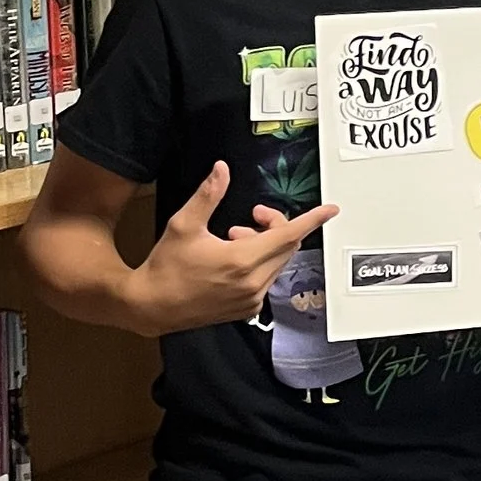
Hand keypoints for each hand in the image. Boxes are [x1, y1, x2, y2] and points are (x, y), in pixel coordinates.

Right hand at [130, 163, 336, 331]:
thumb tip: (222, 170)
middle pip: (286, 246)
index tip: (330, 210)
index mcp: (242, 260)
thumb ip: (208, 195)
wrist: (150, 306)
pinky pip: (266, 280)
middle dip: (275, 225)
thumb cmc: (165, 267)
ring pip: (277, 263)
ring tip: (233, 238)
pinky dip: (259, 265)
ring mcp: (251, 299)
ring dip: (265, 245)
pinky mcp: (246, 310)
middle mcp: (252, 283)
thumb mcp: (184, 224)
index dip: (312, 220)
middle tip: (252, 216)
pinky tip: (232, 261)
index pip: (288, 235)